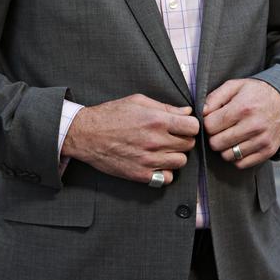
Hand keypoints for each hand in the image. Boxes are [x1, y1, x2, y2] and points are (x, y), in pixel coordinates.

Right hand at [62, 94, 198, 184]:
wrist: (87, 134)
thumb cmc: (111, 115)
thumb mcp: (138, 101)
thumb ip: (165, 107)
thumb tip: (186, 112)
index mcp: (157, 120)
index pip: (193, 127)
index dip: (190, 125)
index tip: (184, 125)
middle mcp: (156, 141)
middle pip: (189, 144)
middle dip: (183, 139)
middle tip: (171, 136)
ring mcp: (149, 160)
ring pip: (181, 161)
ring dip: (175, 155)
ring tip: (163, 149)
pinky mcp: (142, 174)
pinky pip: (167, 178)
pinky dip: (165, 171)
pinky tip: (157, 162)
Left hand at [202, 78, 279, 168]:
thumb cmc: (256, 93)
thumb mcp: (235, 86)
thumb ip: (215, 97)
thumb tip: (201, 113)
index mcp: (242, 108)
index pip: (210, 126)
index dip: (207, 124)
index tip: (212, 120)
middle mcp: (253, 126)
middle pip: (216, 143)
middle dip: (214, 137)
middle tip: (220, 129)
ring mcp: (261, 140)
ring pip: (227, 155)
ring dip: (224, 148)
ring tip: (230, 136)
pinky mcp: (268, 151)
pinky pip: (241, 164)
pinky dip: (236, 157)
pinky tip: (239, 144)